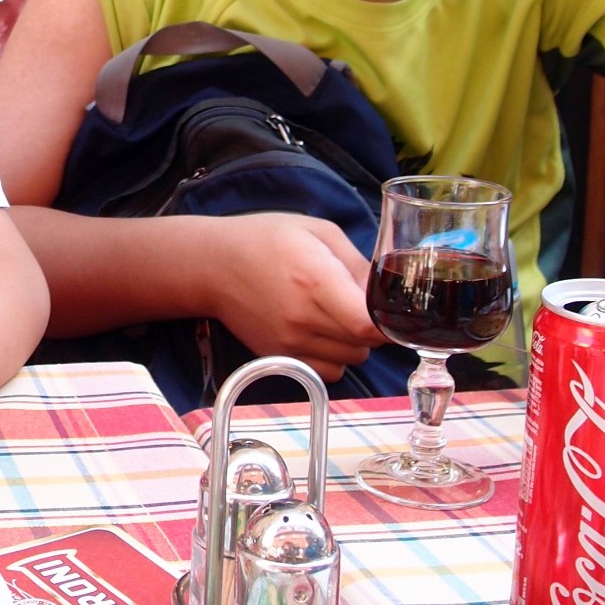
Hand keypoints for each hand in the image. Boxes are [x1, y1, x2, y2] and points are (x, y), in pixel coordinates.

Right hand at [202, 214, 382, 383]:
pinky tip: (324, 333)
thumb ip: (358, 262)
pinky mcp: (280, 356)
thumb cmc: (267, 240)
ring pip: (350, 360)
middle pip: (365, 344)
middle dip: (375, 327)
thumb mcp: (318, 231)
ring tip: (339, 316)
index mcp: (316, 281)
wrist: (214, 265)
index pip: (368, 324)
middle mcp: (303, 318)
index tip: (391, 310)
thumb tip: (385, 292)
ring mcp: (289, 342)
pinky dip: (336, 358)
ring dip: (356, 343)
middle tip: (361, 304)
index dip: (389, 322)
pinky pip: (328, 372)